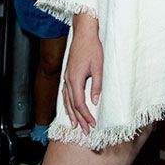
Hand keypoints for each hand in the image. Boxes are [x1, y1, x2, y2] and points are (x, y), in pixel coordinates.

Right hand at [61, 18, 102, 132]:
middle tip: (85, 131)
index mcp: (75, 79)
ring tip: (75, 125)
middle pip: (72, 105)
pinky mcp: (68, 74)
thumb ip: (96, 85)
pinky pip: (65, 93)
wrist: (84, 33)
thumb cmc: (92, 48)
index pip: (79, 103)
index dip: (86, 115)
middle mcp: (68, 80)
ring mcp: (66, 77)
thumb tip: (95, 101)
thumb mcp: (98, 67)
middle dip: (79, 119)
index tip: (93, 124)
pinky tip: (70, 109)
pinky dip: (68, 104)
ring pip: (66, 100)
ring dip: (71, 114)